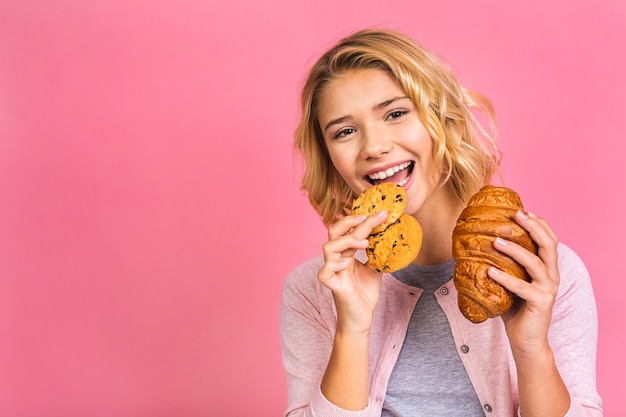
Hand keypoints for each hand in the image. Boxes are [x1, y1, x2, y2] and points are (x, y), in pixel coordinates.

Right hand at [317, 211, 388, 334]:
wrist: (361, 320)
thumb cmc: (364, 295)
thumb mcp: (375, 271)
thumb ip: (377, 255)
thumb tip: (390, 239)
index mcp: (346, 254)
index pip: (349, 231)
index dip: (363, 220)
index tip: (381, 213)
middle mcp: (337, 260)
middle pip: (334, 232)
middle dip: (350, 221)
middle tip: (369, 218)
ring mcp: (334, 272)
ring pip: (328, 248)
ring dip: (347, 241)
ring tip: (365, 243)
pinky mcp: (333, 286)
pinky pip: (324, 272)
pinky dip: (332, 265)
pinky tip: (345, 262)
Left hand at [487, 210, 559, 357]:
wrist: (525, 341)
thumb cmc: (514, 309)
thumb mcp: (508, 282)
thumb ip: (500, 265)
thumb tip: (472, 246)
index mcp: (547, 268)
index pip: (549, 239)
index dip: (539, 223)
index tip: (522, 210)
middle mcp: (552, 276)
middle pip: (549, 244)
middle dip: (534, 226)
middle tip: (516, 215)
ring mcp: (548, 289)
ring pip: (535, 263)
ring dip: (515, 249)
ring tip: (496, 241)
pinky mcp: (541, 303)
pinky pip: (522, 287)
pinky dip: (505, 277)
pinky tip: (490, 270)